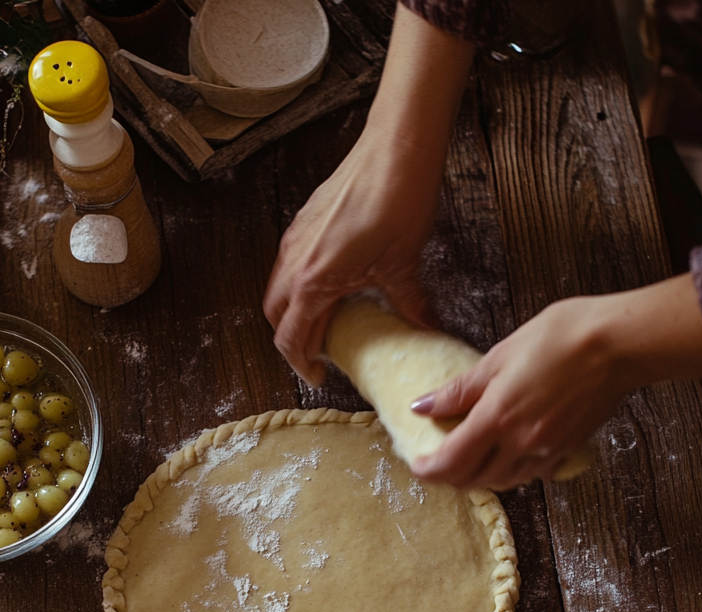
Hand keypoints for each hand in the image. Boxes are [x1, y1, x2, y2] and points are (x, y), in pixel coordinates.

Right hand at [263, 7, 473, 385]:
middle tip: (320, 353)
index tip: (319, 377)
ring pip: (279, 289)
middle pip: (276, 316)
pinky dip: (301, 284)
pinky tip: (332, 283)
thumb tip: (425, 329)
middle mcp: (295, 262)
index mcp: (314, 282)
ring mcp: (295, 238)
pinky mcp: (304, 220)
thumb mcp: (405, 266)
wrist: (397, 145)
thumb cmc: (398, 200)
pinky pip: (290, 263)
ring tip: (326, 321)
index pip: (291, 338)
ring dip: (294, 311)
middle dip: (292, 339)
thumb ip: (409, 306)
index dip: (302, 365)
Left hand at [409, 275, 701, 489]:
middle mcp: (520, 443)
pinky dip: (514, 471)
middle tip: (437, 464)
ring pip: (504, 480)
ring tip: (468, 462)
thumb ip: (459, 390)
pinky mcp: (568, 448)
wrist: (619, 343)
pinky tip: (509, 457)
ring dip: (481, 477)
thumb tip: (422, 406)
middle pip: (475, 478)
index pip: (451, 462)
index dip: (428, 470)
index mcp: (497, 418)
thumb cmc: (560, 338)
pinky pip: (534, 473)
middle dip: (450, 477)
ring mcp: (547, 450)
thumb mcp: (498, 357)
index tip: (417, 466)